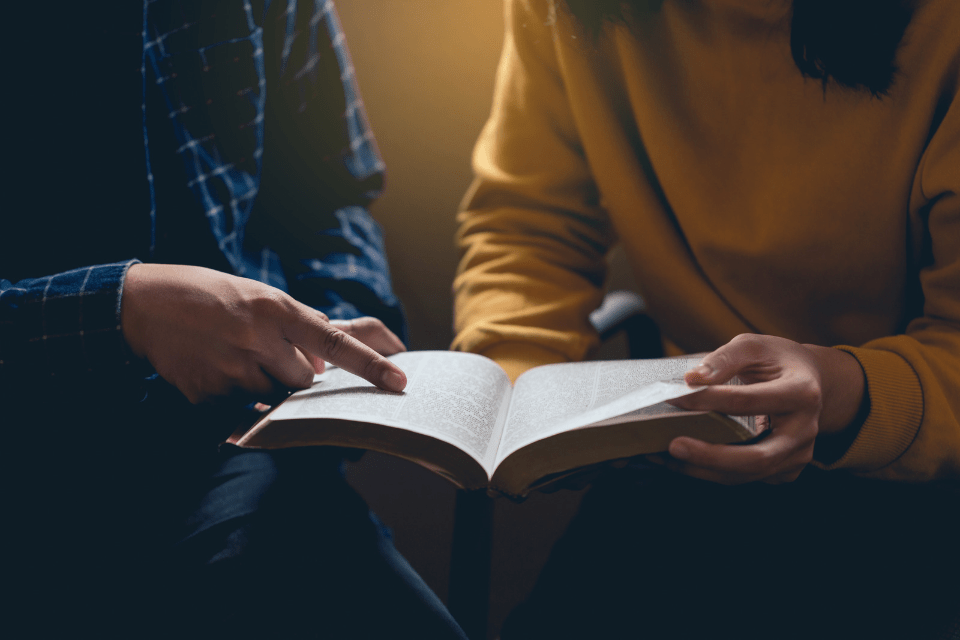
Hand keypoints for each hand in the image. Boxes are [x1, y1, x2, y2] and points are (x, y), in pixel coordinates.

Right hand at [121, 264, 406, 403]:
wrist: (142, 305)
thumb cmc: (210, 295)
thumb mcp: (259, 296)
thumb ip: (296, 327)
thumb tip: (326, 363)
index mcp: (276, 308)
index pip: (337, 342)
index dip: (371, 365)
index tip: (400, 382)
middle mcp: (259, 339)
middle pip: (306, 381)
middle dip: (295, 373)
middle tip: (264, 350)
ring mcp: (233, 370)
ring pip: (276, 396)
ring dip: (265, 383)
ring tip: (232, 354)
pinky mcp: (209, 395)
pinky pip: (242, 409)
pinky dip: (236, 394)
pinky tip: (214, 367)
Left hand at [658, 334, 863, 484]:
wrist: (812, 381)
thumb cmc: (778, 360)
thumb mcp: (753, 346)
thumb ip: (724, 359)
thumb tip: (692, 379)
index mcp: (801, 393)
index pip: (746, 402)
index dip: (706, 400)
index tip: (673, 398)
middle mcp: (804, 430)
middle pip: (757, 457)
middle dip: (711, 455)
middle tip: (673, 445)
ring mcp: (798, 454)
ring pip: (748, 475)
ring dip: (705, 470)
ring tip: (668, 458)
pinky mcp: (786, 470)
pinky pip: (747, 477)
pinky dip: (713, 473)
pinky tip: (685, 463)